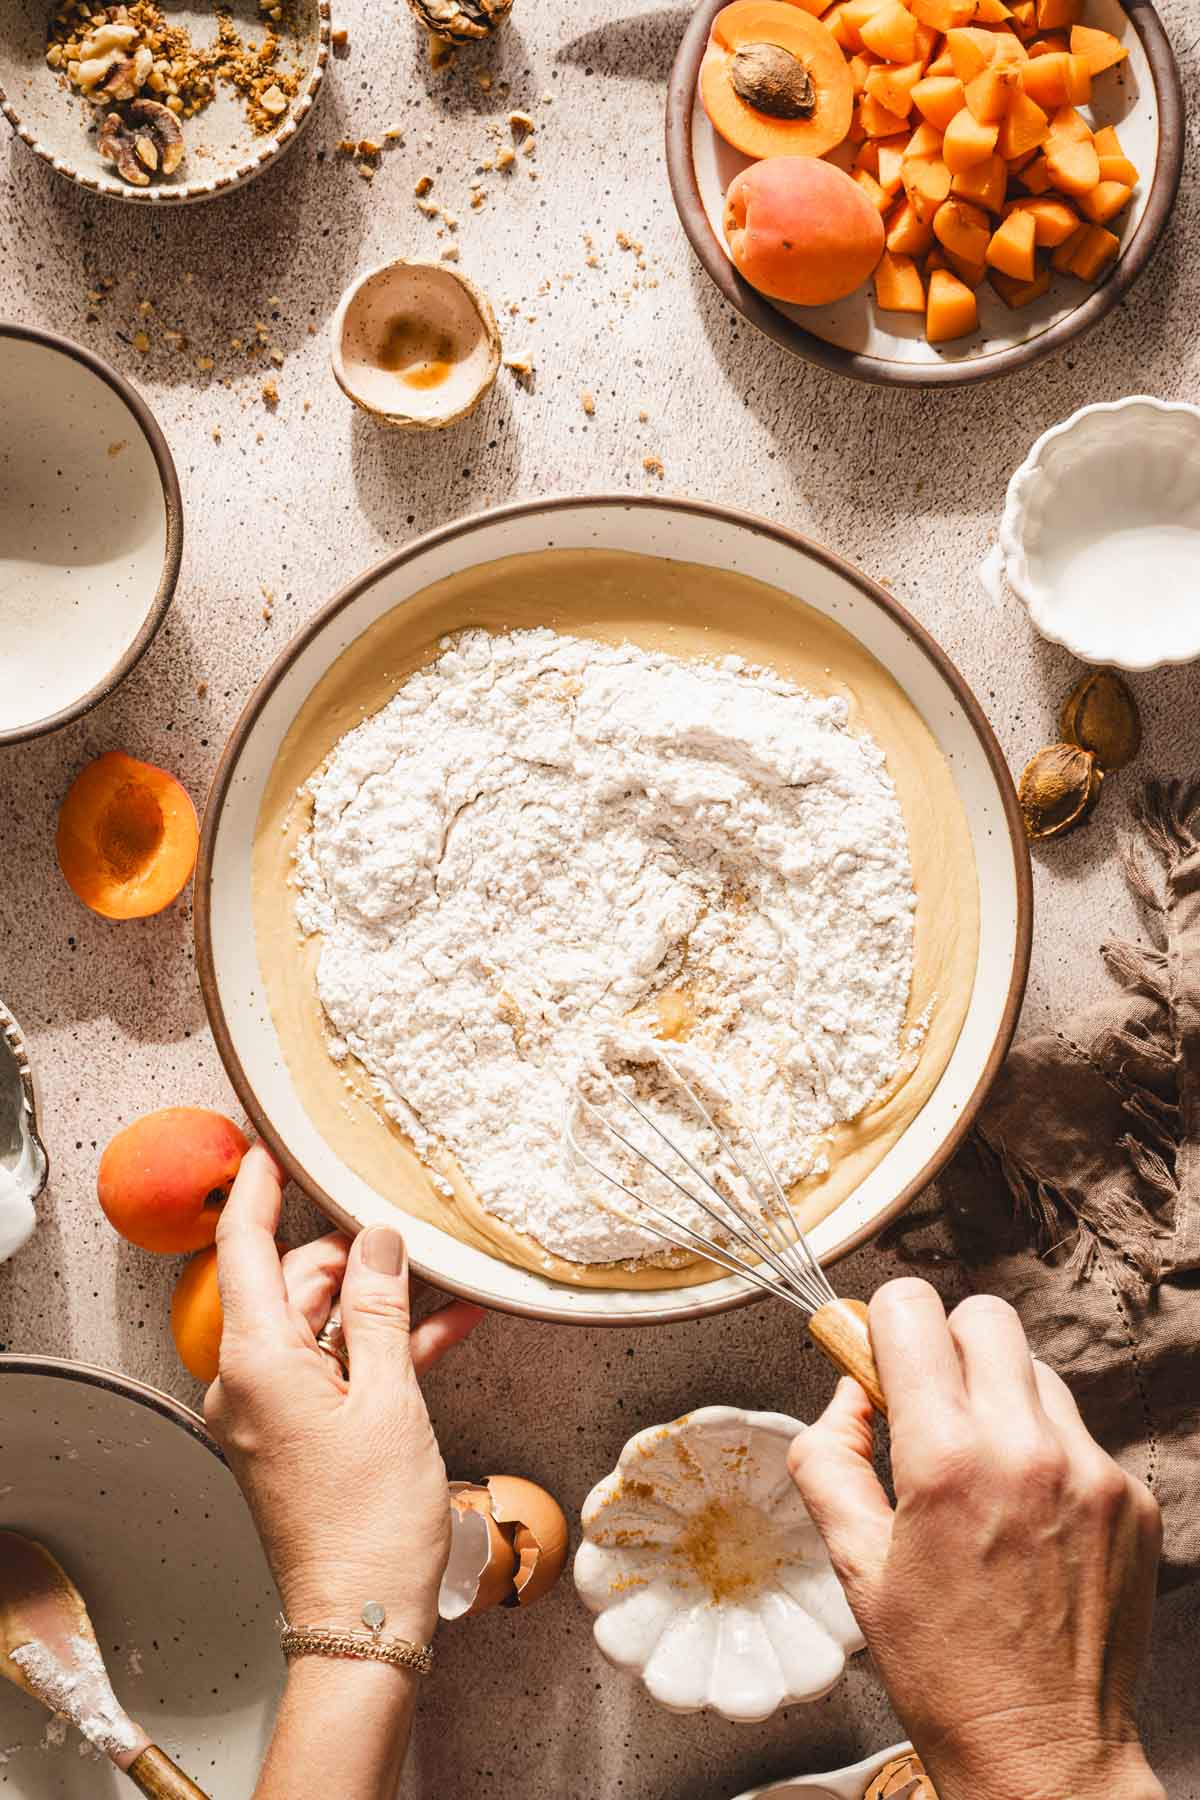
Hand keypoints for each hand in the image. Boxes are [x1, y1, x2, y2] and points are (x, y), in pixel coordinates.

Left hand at [204, 1144, 483, 1643]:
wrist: (362, 1619)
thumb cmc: (370, 1520)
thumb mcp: (391, 1397)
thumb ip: (381, 1308)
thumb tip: (378, 1241)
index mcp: (255, 1362)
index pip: (243, 1248)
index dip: (257, 1190)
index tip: (271, 1146)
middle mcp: (248, 1381)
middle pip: (291, 1284)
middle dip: (350, 1252)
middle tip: (408, 1227)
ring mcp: (272, 1411)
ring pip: (321, 1325)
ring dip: (380, 1301)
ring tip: (446, 1277)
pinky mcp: (299, 1436)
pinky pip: (336, 1369)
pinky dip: (383, 1348)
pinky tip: (448, 1327)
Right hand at [789, 1279, 1163, 1799]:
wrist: (1045, 1754)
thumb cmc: (942, 1668)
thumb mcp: (851, 1564)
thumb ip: (830, 1457)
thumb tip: (848, 1391)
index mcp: (947, 1460)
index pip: (913, 1309)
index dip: (882, 1324)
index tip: (877, 1360)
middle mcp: (1028, 1449)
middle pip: (985, 1317)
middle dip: (946, 1345)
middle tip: (928, 1407)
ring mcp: (1092, 1472)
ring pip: (1036, 1371)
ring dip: (999, 1396)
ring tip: (982, 1473)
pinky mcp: (1133, 1499)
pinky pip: (1078, 1432)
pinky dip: (1045, 1451)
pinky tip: (1027, 1518)